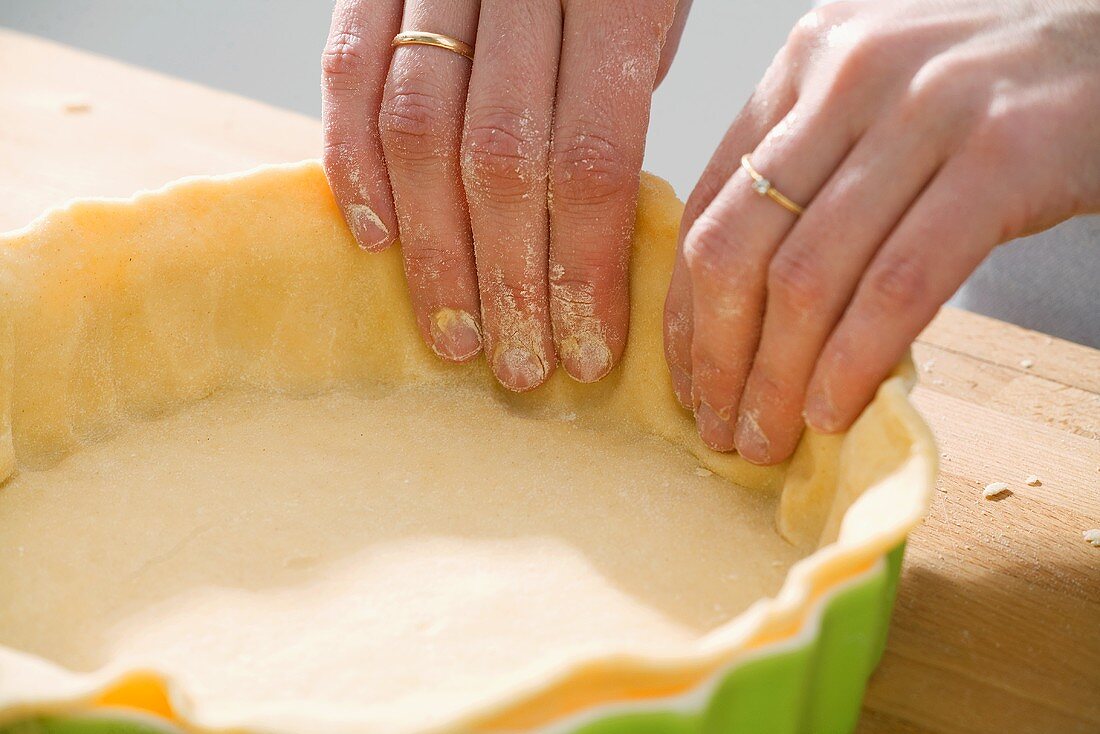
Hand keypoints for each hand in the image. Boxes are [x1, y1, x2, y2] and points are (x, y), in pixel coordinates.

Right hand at [323, 0, 690, 389]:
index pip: (592, 161)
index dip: (584, 271)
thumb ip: (622, 101)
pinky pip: (348, 74)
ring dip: (433, 251)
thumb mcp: (657, 9)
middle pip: (500, 162)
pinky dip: (355, 163)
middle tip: (515, 367)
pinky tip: (376, 239)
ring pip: (418, 133)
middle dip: (507, 282)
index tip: (587, 355)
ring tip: (452, 332)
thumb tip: (586, 226)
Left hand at [664, 0, 1099, 463]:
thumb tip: (732, 307)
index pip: (707, 204)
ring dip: (775, 379)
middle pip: (737, 246)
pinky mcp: (1003, 157)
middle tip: (717, 426)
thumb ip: (806, 172)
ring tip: (765, 437)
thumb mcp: (875, 107)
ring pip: (806, 277)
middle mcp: (851, 72)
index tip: (684, 378)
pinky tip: (833, 410)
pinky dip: (852, 362)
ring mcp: (926, 110)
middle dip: (716, 357)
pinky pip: (897, 287)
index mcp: (806, 59)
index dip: (683, 309)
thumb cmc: (990, 95)